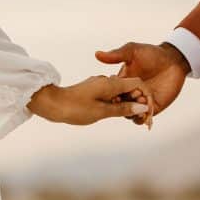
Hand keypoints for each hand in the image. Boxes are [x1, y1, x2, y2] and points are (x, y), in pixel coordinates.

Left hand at [27, 76, 155, 126]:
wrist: (52, 104)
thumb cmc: (75, 108)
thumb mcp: (102, 111)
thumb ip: (123, 108)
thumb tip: (142, 107)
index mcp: (111, 83)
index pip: (137, 83)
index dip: (145, 96)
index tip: (146, 110)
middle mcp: (106, 80)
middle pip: (129, 87)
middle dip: (138, 101)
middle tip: (140, 118)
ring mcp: (99, 84)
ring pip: (120, 92)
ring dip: (127, 103)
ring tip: (128, 117)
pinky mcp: (93, 90)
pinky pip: (110, 94)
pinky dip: (116, 102)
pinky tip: (114, 113)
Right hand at [95, 42, 189, 125]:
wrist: (173, 60)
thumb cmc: (152, 53)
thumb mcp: (132, 51)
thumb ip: (116, 55)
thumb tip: (97, 54)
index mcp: (121, 82)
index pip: (112, 93)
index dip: (112, 96)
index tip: (115, 94)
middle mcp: (129, 93)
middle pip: (120, 106)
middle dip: (125, 104)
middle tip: (135, 95)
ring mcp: (140, 101)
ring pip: (131, 114)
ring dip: (133, 112)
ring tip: (142, 102)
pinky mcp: (153, 107)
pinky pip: (145, 117)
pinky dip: (143, 119)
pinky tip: (146, 115)